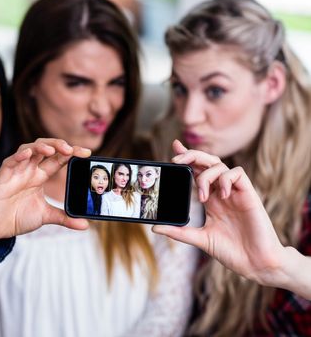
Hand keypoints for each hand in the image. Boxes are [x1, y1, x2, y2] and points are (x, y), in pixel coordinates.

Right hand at [0, 138, 90, 240]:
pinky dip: (18, 156)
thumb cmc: (19, 217)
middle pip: (44, 148)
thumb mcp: (46, 217)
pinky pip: (10, 162)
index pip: (58, 158)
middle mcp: (29, 170)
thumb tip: (85, 225)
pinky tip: (27, 154)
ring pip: (28, 149)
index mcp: (40, 176)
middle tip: (70, 150)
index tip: (86, 153)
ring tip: (51, 150)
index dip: (71, 153)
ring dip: (40, 146)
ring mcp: (16, 172)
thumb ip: (65, 218)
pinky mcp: (3, 177)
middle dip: (57, 145)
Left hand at [152, 140, 284, 285]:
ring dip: (206, 175)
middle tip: (176, 160)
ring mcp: (235, 192)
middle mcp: (221, 192)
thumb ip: (178, 232)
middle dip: (191, 155)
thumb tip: (154, 228)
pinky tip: (222, 195)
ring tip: (201, 196)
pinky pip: (237, 173)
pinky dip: (226, 179)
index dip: (187, 157)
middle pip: (207, 162)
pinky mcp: (248, 194)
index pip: (196, 171)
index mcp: (210, 199)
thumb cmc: (232, 252)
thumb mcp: (200, 239)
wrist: (256, 263)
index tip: (174, 147)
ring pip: (220, 165)